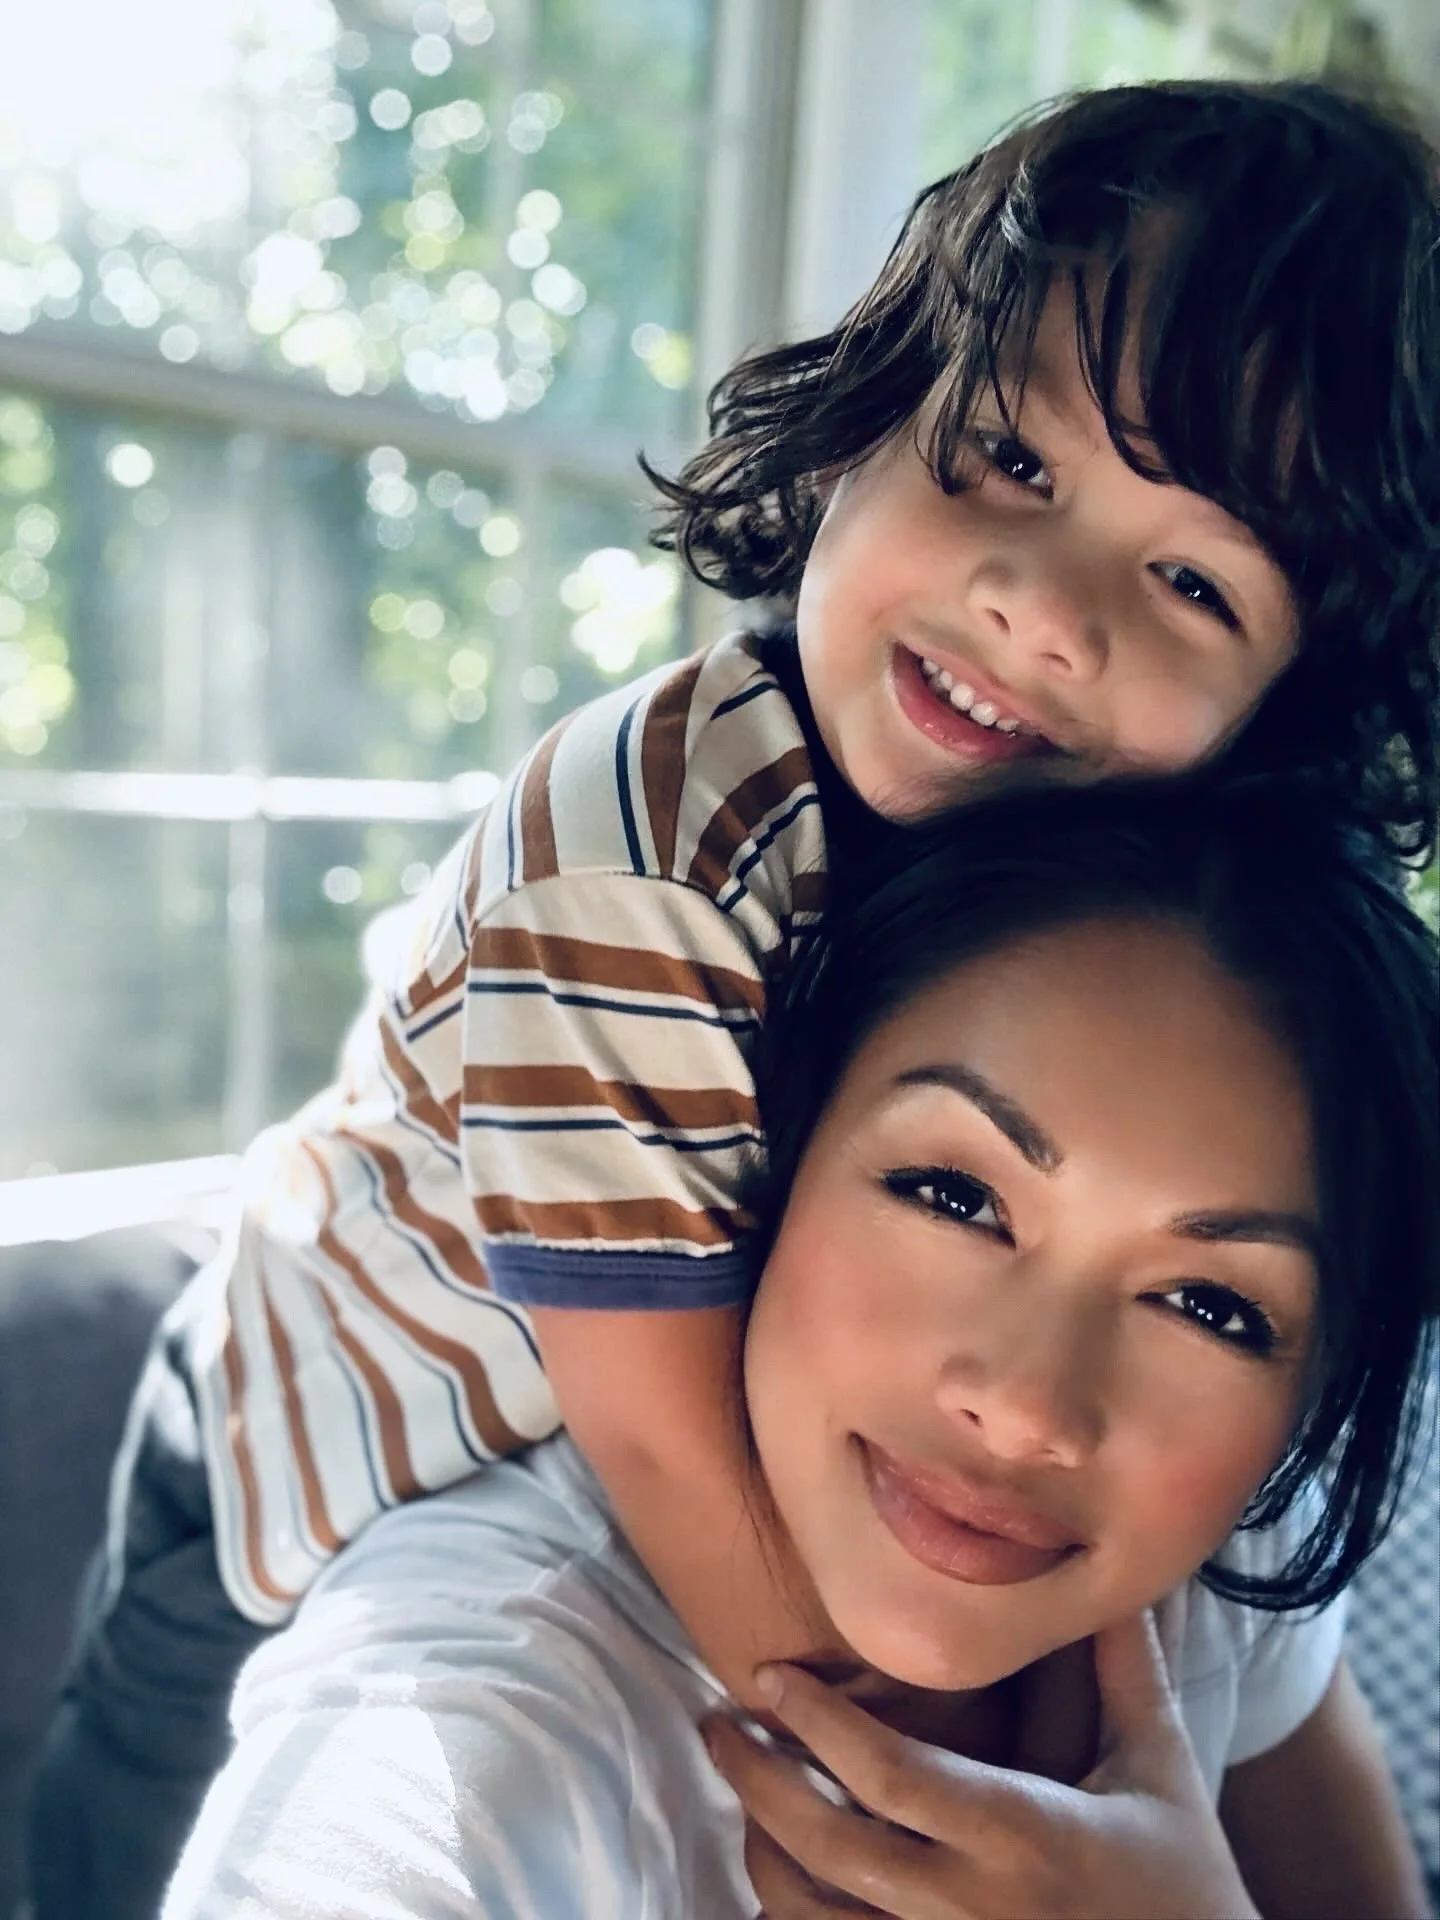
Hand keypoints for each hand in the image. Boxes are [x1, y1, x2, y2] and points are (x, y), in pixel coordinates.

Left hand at [702, 1610, 1261, 1919]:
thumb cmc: (1185, 1883)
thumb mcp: (1159, 1770)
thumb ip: (1124, 1670)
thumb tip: (1114, 1576)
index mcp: (1023, 1836)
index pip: (890, 1773)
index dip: (817, 1723)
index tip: (768, 1677)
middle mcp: (972, 1909)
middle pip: (830, 1846)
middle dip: (758, 1781)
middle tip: (716, 1726)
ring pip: (816, 1917)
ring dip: (763, 1852)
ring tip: (741, 1794)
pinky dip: (793, 1917)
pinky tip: (782, 1874)